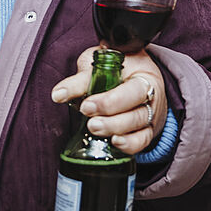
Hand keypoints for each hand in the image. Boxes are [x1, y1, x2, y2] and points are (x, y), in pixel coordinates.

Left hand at [50, 46, 166, 155]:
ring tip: (94, 129)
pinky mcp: (147, 132)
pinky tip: (114, 143)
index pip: (131, 90)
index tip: (86, 106)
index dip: (109, 101)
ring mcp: (151, 116)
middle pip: (137, 112)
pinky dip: (129, 145)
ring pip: (138, 128)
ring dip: (115, 130)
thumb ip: (82, 80)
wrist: (138, 78)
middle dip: (111, 119)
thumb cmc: (118, 68)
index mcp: (144, 76)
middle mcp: (152, 97)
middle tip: (89, 120)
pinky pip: (142, 142)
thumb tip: (58, 94)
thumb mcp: (100, 65)